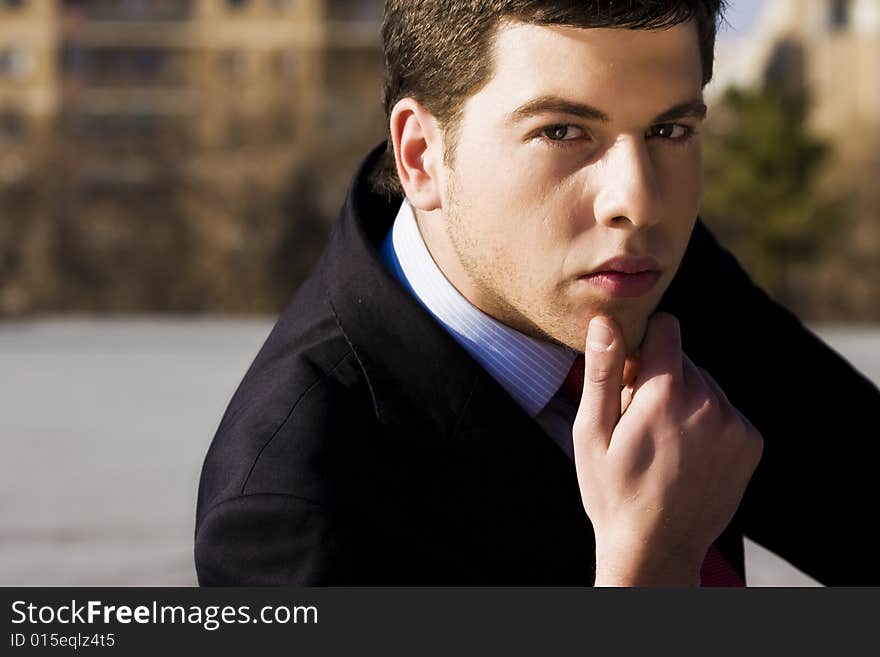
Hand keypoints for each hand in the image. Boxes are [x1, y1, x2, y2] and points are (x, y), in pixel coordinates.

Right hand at [572, 313, 763, 585]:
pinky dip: (706, 419)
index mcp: (665, 394)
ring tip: (662, 441)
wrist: (657, 549)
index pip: (666, 328)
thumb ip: (603, 371)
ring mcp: (735, 423)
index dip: (642, 345)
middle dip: (659, 376)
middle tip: (638, 421)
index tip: (628, 377)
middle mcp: (709, 402)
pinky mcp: (751, 441)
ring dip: (683, 397)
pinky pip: (725, 408)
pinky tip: (686, 452)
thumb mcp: (591, 433)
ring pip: (704, 383)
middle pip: (683, 358)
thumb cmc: (613, 491)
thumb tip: (606, 320)